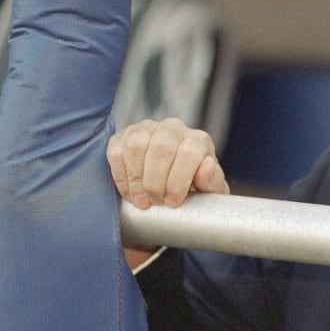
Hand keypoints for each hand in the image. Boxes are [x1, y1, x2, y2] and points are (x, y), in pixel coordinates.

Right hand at [106, 118, 228, 209]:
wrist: (172, 185)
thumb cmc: (193, 188)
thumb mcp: (209, 190)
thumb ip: (212, 180)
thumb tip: (207, 165)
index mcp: (198, 140)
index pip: (189, 152)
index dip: (178, 181)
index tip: (173, 202)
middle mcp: (174, 128)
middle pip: (162, 148)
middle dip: (156, 182)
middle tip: (155, 202)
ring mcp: (147, 128)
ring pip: (137, 145)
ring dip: (137, 178)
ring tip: (142, 200)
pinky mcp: (124, 136)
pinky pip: (116, 151)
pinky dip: (121, 176)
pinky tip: (129, 192)